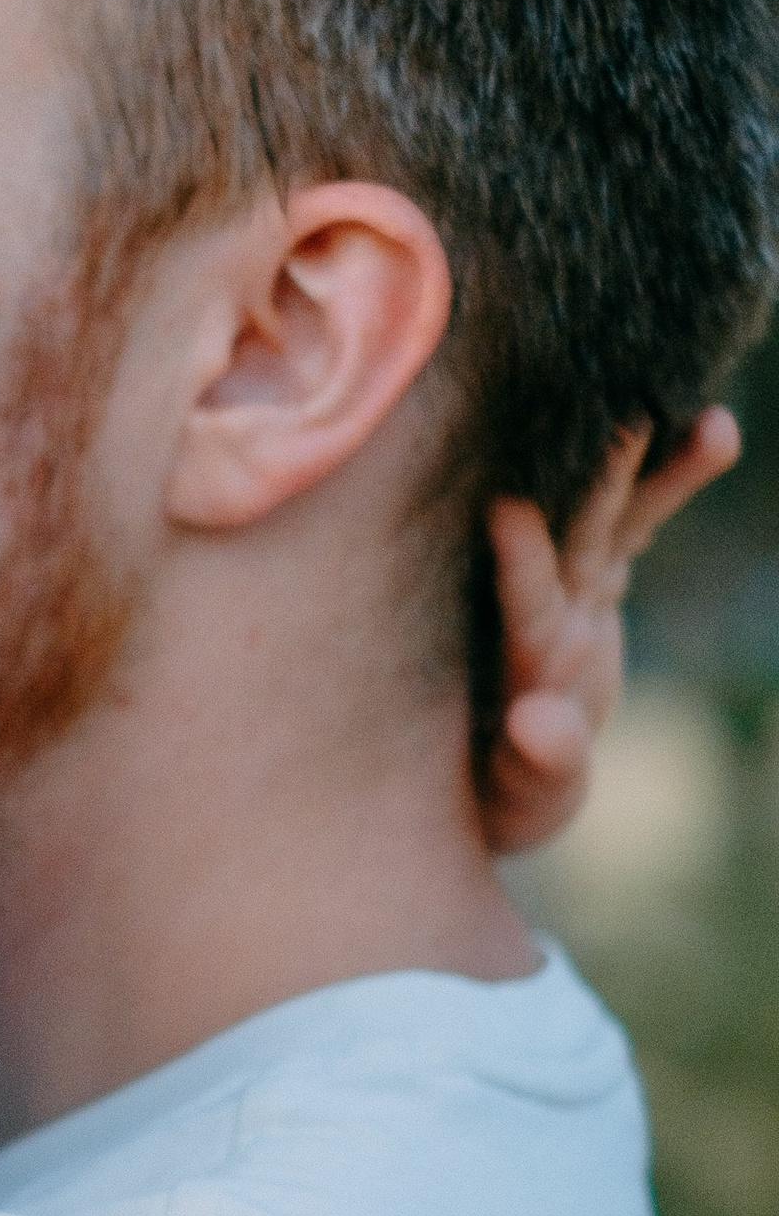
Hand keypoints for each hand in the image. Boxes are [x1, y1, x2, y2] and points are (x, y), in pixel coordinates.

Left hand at [480, 410, 738, 855]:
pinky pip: (640, 523)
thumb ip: (543, 761)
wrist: (500, 775)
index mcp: (518, 664)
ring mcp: (571, 588)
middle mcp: (543, 610)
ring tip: (710, 419)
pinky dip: (673, 481)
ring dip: (653, 467)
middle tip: (621, 418)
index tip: (509, 508)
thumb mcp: (525, 796)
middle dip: (597, 484)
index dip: (518, 563)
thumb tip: (539, 723)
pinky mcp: (598, 581)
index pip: (520, 608)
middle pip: (571, 539)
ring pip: (614, 516)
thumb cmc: (500, 796)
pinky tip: (715, 425)